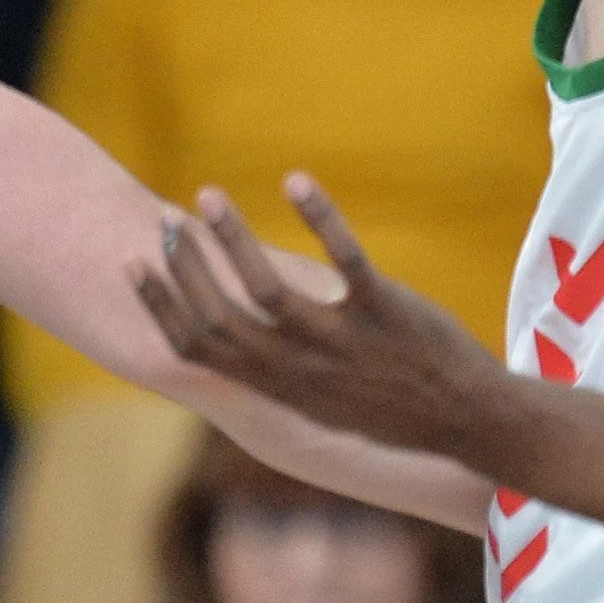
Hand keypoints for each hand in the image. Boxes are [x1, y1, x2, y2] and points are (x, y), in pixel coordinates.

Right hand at [136, 178, 517, 464]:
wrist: (466, 423)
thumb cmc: (391, 409)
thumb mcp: (321, 405)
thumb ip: (277, 375)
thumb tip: (238, 350)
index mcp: (279, 387)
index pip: (200, 349)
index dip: (161, 306)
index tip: (136, 263)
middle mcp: (301, 368)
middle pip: (221, 317)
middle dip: (186, 266)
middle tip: (169, 219)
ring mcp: (342, 341)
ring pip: (269, 289)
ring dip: (234, 238)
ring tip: (211, 194)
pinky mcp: (386, 311)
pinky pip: (346, 258)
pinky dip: (321, 216)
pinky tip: (295, 180)